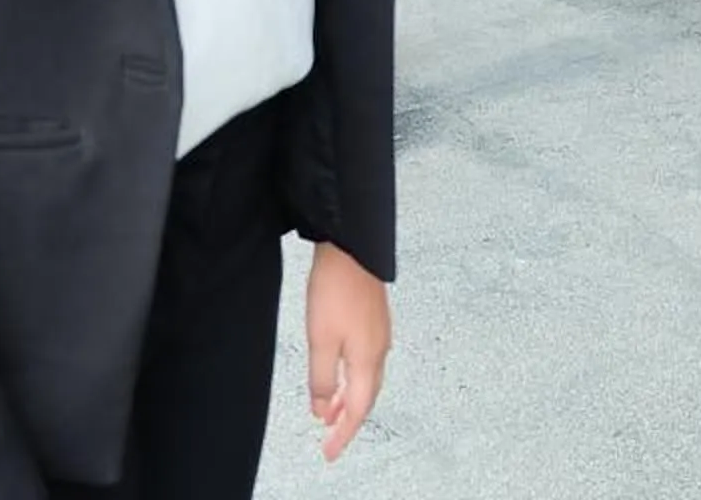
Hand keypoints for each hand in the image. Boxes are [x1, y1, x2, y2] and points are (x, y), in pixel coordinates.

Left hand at [305, 243, 390, 462]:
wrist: (351, 248)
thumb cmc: (336, 288)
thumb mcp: (320, 341)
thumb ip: (322, 380)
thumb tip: (323, 410)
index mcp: (368, 359)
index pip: (358, 410)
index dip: (343, 434)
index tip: (330, 451)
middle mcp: (380, 350)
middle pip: (366, 397)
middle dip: (348, 420)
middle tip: (330, 437)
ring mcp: (379, 334)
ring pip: (367, 380)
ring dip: (350, 399)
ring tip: (331, 410)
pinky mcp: (375, 321)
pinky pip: (367, 362)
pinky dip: (353, 379)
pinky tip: (340, 374)